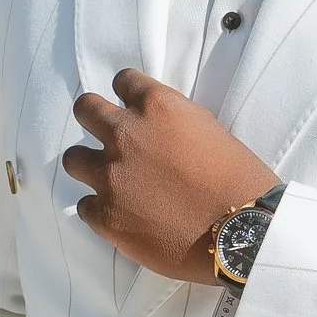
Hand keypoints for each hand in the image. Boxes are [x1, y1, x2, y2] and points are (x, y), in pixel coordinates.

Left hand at [64, 69, 277, 279]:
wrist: (243, 235)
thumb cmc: (242, 183)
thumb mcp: (212, 133)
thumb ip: (174, 126)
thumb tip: (159, 136)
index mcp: (158, 107)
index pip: (124, 81)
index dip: (129, 95)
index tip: (135, 110)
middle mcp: (126, 135)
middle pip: (86, 110)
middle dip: (95, 119)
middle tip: (111, 138)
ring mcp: (110, 177)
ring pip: (74, 159)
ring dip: (90, 166)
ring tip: (111, 182)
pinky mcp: (106, 216)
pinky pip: (85, 206)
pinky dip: (101, 210)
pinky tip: (123, 217)